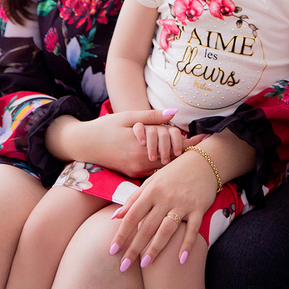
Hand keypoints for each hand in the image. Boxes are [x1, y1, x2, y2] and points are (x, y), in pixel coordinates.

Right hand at [49, 109, 202, 176]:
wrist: (83, 145)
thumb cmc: (106, 127)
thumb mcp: (128, 117)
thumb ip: (151, 117)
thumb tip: (174, 113)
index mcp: (141, 146)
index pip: (172, 146)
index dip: (190, 143)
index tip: (205, 138)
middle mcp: (140, 162)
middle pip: (171, 159)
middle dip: (184, 151)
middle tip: (200, 143)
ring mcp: (136, 171)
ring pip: (163, 167)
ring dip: (174, 158)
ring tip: (190, 150)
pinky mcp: (132, 175)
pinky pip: (153, 171)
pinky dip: (163, 164)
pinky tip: (170, 156)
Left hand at [107, 149, 217, 270]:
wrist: (203, 162)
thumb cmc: (174, 173)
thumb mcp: (151, 182)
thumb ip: (133, 199)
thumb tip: (115, 216)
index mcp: (152, 191)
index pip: (132, 216)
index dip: (121, 234)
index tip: (112, 250)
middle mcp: (165, 198)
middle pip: (147, 227)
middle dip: (134, 248)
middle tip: (124, 266)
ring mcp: (183, 204)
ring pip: (166, 230)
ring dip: (155, 248)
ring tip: (145, 264)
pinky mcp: (198, 208)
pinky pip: (192, 229)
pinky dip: (187, 244)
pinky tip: (181, 259)